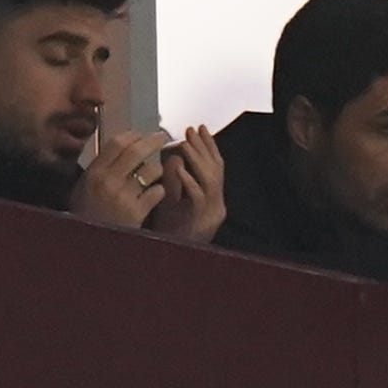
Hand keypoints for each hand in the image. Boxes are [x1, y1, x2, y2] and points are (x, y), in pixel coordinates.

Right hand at [69, 130, 167, 228]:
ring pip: (151, 170)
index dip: (133, 135)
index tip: (141, 134)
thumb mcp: (85, 186)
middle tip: (161, 137)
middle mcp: (109, 182)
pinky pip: (157, 192)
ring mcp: (124, 197)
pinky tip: (153, 194)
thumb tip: (119, 146)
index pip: (117, 143)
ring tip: (154, 174)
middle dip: (152, 141)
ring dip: (157, 169)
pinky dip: (159, 191)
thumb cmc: (87, 213)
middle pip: (136, 151)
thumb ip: (100, 167)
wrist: (90, 243)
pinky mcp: (137, 213)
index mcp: (94, 173)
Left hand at [146, 125, 225, 242]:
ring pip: (211, 181)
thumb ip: (174, 181)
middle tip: (192, 130)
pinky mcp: (202, 222)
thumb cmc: (171, 232)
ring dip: (197, 160)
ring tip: (185, 143)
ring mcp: (211, 214)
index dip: (209, 146)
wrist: (172, 260)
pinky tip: (179, 170)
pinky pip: (197, 198)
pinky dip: (188, 181)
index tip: (200, 128)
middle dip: (204, 147)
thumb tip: (173, 157)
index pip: (215, 166)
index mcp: (212, 199)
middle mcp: (217, 204)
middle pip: (216, 169)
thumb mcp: (172, 201)